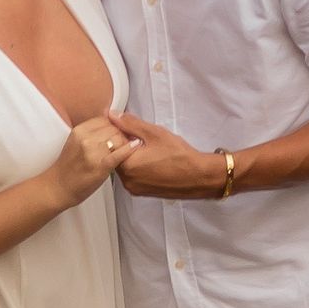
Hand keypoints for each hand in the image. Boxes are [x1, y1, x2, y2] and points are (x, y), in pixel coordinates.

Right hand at [51, 115, 142, 207]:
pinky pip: (120, 153)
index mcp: (80, 130)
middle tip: (125, 140)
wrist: (59, 187)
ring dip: (125, 142)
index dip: (115, 125)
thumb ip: (91, 132)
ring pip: (119, 138)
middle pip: (114, 128)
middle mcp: (86, 138)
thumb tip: (111, 123)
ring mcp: (93, 152)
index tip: (119, 130)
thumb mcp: (75, 141)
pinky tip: (135, 147)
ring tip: (126, 148)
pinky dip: (129, 149)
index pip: (105, 119)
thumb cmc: (69, 167)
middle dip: (122, 134)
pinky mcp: (101, 165)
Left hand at [108, 113, 227, 198]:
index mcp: (127, 165)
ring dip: (131, 156)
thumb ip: (130, 123)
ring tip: (149, 148)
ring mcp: (134, 188)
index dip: (119, 133)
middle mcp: (127, 180)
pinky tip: (152, 159)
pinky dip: (137, 166)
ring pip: (125, 166)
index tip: (130, 129)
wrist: (198, 176)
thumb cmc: (179, 155)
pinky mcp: (142, 192)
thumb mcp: (154, 133)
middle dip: (124, 144)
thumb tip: (112, 115)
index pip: (111, 144)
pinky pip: (133, 175)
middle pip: (116, 156)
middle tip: (142, 138)